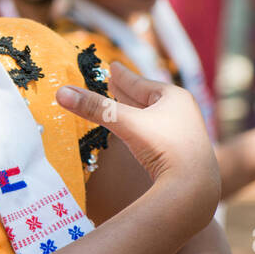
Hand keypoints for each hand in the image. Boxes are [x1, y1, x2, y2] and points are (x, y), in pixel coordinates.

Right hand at [56, 60, 219, 215]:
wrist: (194, 187)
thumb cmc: (164, 148)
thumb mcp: (126, 123)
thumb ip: (95, 108)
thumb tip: (60, 92)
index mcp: (174, 96)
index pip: (141, 83)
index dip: (123, 76)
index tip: (112, 67)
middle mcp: (182, 111)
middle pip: (148, 97)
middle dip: (129, 92)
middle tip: (114, 82)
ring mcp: (184, 133)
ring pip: (153, 116)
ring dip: (136, 111)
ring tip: (121, 104)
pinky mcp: (182, 153)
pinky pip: (157, 133)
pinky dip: (143, 128)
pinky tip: (137, 133)